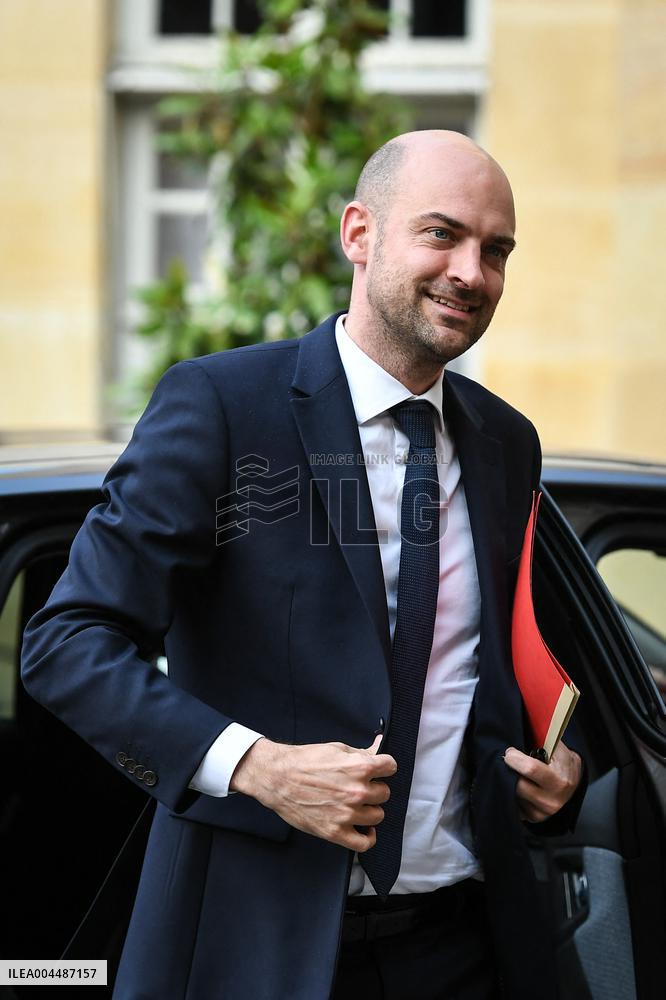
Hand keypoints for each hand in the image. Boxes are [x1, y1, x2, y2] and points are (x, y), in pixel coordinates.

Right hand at [229, 734, 396, 852]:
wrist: (277, 777)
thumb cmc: (304, 761)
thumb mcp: (336, 749)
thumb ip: (361, 752)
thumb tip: (379, 747)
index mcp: (359, 767)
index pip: (391, 767)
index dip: (384, 767)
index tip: (379, 770)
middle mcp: (357, 791)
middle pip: (384, 793)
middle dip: (374, 788)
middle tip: (361, 787)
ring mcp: (347, 814)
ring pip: (377, 816)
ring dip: (370, 809)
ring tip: (357, 805)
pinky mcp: (335, 832)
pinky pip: (364, 843)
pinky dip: (368, 837)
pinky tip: (364, 829)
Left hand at [503, 742, 581, 822]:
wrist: (572, 786)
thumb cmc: (563, 763)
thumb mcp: (560, 750)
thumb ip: (545, 741)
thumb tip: (526, 726)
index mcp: (560, 781)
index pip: (530, 769)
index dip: (515, 757)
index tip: (510, 751)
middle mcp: (552, 801)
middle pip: (517, 784)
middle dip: (508, 770)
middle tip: (508, 760)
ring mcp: (542, 812)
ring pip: (512, 794)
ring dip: (508, 780)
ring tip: (514, 771)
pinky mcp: (532, 818)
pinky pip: (512, 803)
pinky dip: (510, 791)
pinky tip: (517, 783)